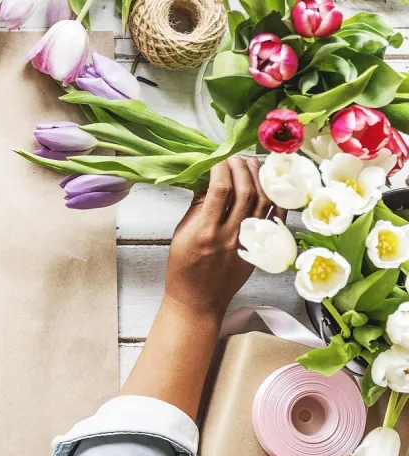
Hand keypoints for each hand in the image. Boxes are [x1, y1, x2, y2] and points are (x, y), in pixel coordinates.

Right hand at [165, 157, 277, 318]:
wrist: (198, 299)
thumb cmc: (183, 268)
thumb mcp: (181, 233)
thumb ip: (196, 206)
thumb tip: (207, 179)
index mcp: (205, 232)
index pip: (219, 190)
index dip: (221, 168)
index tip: (216, 158)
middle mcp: (229, 236)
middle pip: (245, 192)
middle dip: (241, 167)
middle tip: (235, 156)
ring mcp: (248, 242)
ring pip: (263, 202)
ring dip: (259, 178)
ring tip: (252, 163)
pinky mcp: (259, 248)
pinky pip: (275, 219)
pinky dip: (275, 199)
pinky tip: (270, 185)